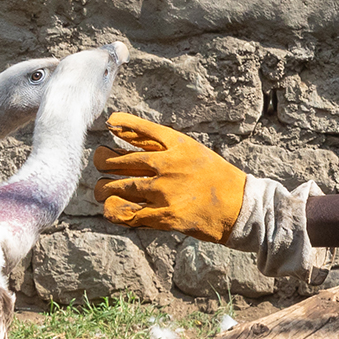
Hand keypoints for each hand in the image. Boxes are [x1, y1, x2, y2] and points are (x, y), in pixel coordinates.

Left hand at [93, 112, 246, 242]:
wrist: (239, 207)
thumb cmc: (212, 176)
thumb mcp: (189, 149)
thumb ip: (155, 142)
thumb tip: (117, 129)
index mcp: (175, 145)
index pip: (137, 128)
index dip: (118, 123)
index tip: (109, 123)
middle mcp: (166, 165)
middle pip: (115, 160)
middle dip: (100, 161)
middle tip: (99, 163)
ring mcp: (163, 191)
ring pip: (115, 188)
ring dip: (102, 189)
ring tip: (102, 190)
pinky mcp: (164, 216)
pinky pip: (126, 214)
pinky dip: (113, 211)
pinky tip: (112, 209)